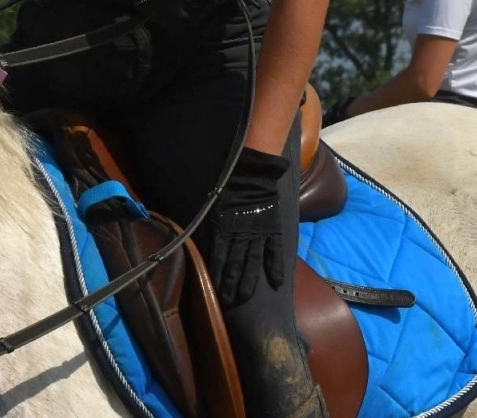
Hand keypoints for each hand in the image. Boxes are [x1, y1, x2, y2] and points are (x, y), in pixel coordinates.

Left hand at [207, 148, 288, 307]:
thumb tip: (199, 235)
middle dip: (230, 286)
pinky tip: (277, 283)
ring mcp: (258, 234)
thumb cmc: (230, 186)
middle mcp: (240, 236)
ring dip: (248, 282)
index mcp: (224, 229)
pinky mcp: (272, 229)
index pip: (218, 259)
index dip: (216, 276)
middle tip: (227, 304)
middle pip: (234, 266)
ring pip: (252, 263)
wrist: (252, 171)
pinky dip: (275, 267)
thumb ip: (213, 222)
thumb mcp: (214, 204)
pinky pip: (275, 251)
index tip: (213, 293)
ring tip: (245, 299)